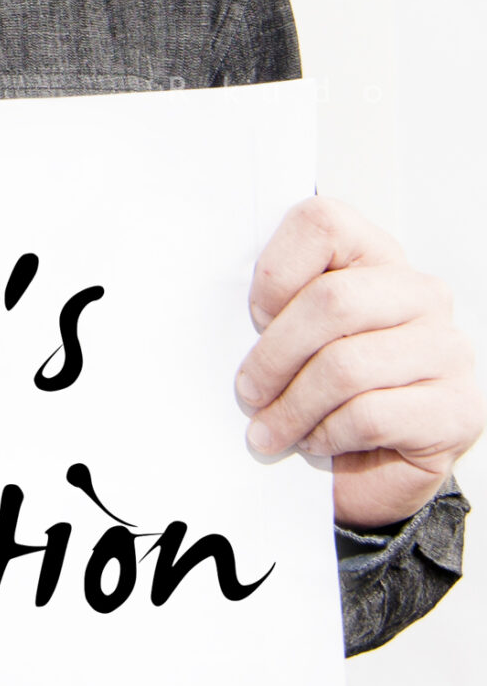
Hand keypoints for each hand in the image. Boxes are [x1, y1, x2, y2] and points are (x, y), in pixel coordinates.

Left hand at [235, 197, 482, 528]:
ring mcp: (447, 349)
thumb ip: (275, 311)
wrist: (377, 462)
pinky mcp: (457, 409)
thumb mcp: (296, 335)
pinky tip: (316, 440)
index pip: (322, 222)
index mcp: (377, 257)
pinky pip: (370, 415)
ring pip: (346, 366)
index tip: (256, 316)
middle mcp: (421, 294)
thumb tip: (229, 323)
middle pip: (331, 301)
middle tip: (249, 392)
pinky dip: (327, 434)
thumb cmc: (329, 390)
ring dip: (293, 407)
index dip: (276, 271)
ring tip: (272, 429)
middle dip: (274, 355)